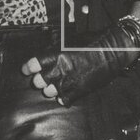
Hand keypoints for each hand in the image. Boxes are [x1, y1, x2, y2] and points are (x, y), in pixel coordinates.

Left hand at [21, 21, 139, 105]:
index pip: (33, 65)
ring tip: (56, 84)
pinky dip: (62, 96)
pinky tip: (66, 91)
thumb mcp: (71, 40)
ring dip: (50, 88)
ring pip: (48, 92)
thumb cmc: (94, 42)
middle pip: (38, 81)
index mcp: (57, 55)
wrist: (112, 51)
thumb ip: (56, 47)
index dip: (27, 68)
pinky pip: (63, 99)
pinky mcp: (79, 91)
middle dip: (39, 79)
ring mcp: (69, 82)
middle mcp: (60, 70)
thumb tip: (47, 48)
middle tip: (43, 77)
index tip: (26, 70)